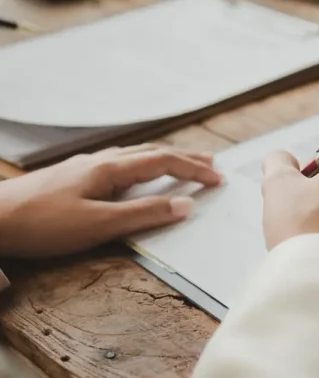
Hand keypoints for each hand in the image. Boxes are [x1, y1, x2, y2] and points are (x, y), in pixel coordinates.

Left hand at [0, 145, 221, 257]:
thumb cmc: (41, 224)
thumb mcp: (98, 225)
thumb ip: (144, 214)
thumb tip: (186, 205)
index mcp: (111, 169)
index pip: (164, 161)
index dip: (194, 169)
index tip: (218, 180)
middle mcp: (100, 162)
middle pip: (152, 152)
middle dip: (185, 158)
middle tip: (211, 164)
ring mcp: (84, 167)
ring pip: (135, 156)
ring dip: (164, 159)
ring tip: (181, 164)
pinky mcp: (72, 177)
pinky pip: (119, 163)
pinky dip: (142, 165)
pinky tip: (135, 173)